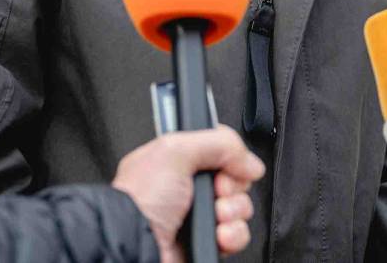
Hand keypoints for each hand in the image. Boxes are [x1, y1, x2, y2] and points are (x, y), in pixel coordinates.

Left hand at [112, 128, 265, 261]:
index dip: (231, 156)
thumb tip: (250, 161)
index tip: (224, 165)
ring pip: (240, 206)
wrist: (135, 244)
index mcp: (179, 161)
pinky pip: (238, 234)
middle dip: (233, 186)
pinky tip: (218, 234)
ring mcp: (199, 214)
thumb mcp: (176, 151)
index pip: (221, 149)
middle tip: (216, 190)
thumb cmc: (140, 201)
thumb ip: (219, 142)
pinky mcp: (207, 240)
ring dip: (234, 211)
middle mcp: (189, 187)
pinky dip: (233, 234)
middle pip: (235, 177)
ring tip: (216, 215)